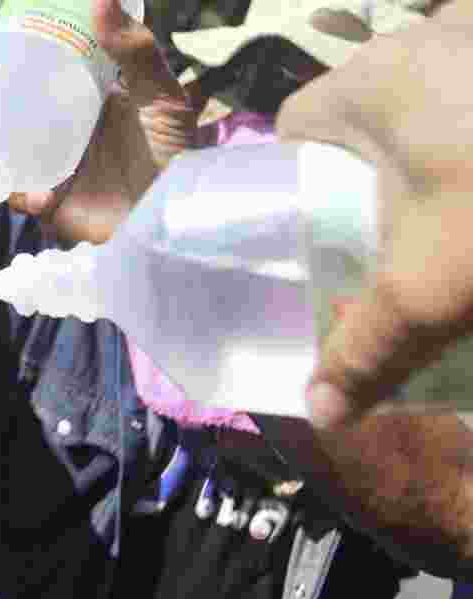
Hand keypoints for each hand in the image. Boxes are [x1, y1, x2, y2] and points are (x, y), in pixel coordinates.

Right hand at [9, 0, 193, 244]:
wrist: (172, 216)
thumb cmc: (173, 154)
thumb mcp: (161, 95)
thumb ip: (136, 50)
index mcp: (87, 102)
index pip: (47, 76)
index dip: (25, 62)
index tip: (6, 42)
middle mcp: (66, 133)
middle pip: (20, 114)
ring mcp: (55, 168)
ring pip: (11, 153)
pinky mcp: (52, 204)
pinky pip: (22, 196)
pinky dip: (23, 193)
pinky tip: (39, 193)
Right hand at [275, 0, 472, 428]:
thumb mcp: (432, 292)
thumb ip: (368, 351)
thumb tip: (318, 416)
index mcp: (373, 83)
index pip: (296, 125)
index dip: (294, 180)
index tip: (314, 230)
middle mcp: (430, 39)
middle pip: (369, 114)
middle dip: (370, 173)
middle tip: (383, 236)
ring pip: (436, 99)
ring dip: (432, 151)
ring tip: (448, 214)